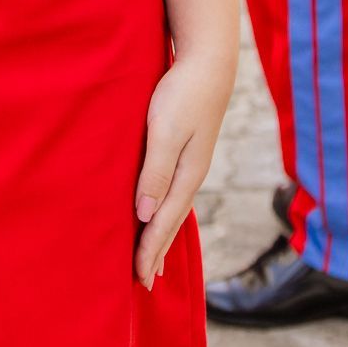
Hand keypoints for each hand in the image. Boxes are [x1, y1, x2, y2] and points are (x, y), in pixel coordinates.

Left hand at [134, 55, 234, 289]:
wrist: (209, 62)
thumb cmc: (182, 93)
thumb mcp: (165, 131)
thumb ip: (155, 171)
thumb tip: (145, 214)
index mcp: (186, 174)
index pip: (164, 222)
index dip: (150, 250)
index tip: (138, 279)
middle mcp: (191, 174)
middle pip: (171, 222)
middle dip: (158, 252)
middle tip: (144, 284)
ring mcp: (191, 163)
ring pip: (173, 208)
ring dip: (162, 236)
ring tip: (154, 260)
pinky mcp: (187, 150)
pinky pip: (173, 192)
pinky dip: (165, 212)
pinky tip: (161, 212)